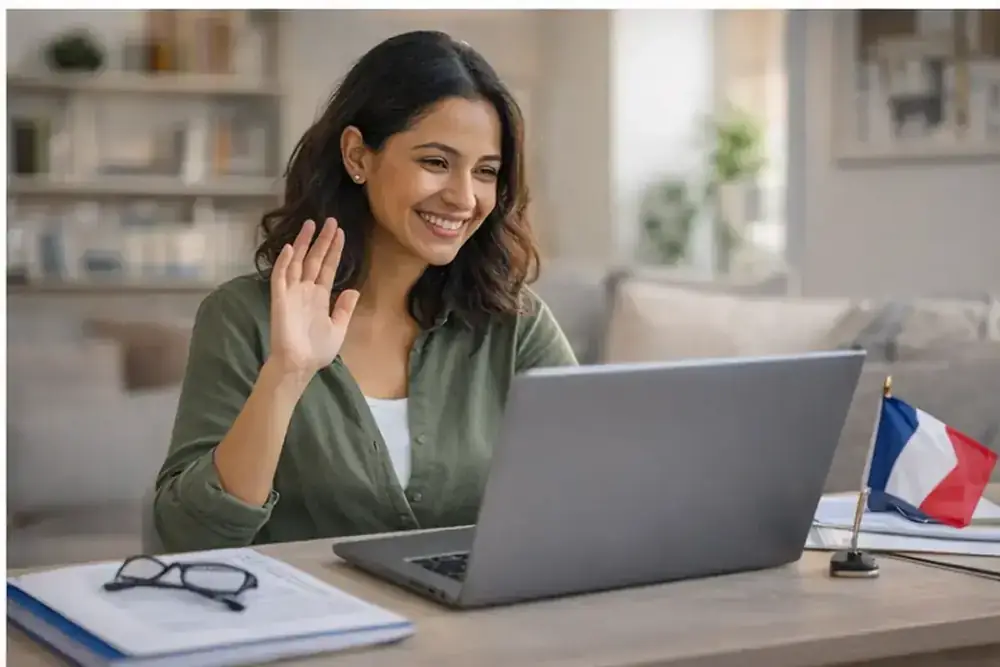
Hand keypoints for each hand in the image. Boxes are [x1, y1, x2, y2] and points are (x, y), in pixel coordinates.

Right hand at [268, 218, 359, 379]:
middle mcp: (306, 290)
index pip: (327, 267)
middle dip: (322, 240)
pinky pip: (280, 277)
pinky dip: (283, 262)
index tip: (341, 233)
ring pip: (297, 262)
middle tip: (330, 221)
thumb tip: (353, 289)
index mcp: (320, 296)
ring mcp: (292, 293)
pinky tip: (289, 248)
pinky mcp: (280, 299)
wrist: (299, 365)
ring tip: (310, 224)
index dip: (334, 250)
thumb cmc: (317, 350)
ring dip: (302, 243)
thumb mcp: (338, 328)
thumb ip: (344, 308)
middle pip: (314, 259)